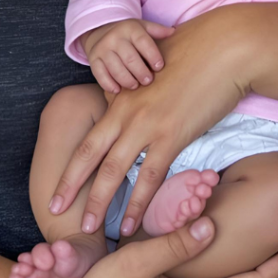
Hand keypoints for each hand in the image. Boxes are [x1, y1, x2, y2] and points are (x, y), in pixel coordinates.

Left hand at [53, 7, 247, 237]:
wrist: (223, 48)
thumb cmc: (195, 54)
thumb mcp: (156, 72)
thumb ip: (143, 93)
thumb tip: (140, 104)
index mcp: (122, 97)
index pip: (90, 136)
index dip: (73, 162)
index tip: (61, 183)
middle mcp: (127, 112)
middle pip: (89, 153)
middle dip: (69, 184)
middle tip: (53, 208)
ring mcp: (147, 124)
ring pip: (113, 170)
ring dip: (99, 202)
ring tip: (87, 228)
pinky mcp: (172, 135)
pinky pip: (149, 177)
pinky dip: (138, 205)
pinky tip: (130, 225)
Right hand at [82, 19, 174, 93]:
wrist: (100, 31)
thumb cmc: (128, 33)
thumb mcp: (142, 27)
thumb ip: (157, 30)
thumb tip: (173, 32)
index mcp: (130, 28)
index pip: (143, 42)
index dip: (153, 56)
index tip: (159, 67)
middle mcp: (114, 37)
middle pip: (130, 58)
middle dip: (141, 72)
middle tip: (148, 81)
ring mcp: (102, 48)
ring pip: (115, 68)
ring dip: (127, 80)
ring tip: (135, 85)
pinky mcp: (93, 59)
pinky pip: (100, 74)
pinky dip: (109, 84)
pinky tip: (118, 90)